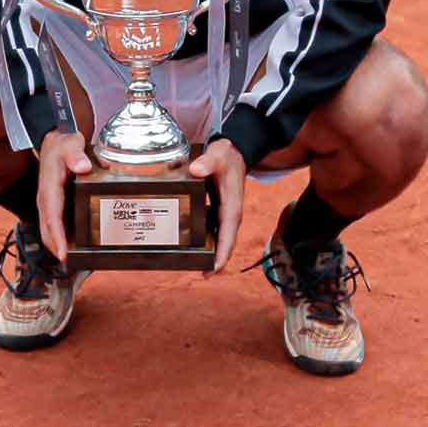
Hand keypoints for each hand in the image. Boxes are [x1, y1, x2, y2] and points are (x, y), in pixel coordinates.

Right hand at [35, 130, 92, 261]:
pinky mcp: (51, 203)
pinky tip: (69, 244)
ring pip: (48, 228)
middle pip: (47, 228)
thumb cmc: (63, 144)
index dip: (58, 237)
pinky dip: (58, 236)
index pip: (52, 217)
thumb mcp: (71, 144)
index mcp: (50, 187)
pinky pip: (52, 223)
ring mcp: (46, 201)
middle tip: (69, 262)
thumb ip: (77, 155)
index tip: (63, 253)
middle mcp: (45, 198)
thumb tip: (83, 167)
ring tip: (69, 259)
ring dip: (55, 244)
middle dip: (56, 246)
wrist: (53, 139)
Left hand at [188, 138, 246, 274]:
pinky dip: (206, 240)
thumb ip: (206, 163)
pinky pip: (214, 230)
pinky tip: (193, 245)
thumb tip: (196, 170)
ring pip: (219, 240)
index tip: (213, 270)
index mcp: (231, 208)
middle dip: (216, 261)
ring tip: (196, 265)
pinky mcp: (219, 212)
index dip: (221, 255)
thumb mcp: (217, 156)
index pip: (228, 237)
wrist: (235, 152)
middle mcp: (230, 215)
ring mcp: (225, 215)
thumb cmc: (226, 157)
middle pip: (225, 244)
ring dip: (211, 253)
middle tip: (202, 275)